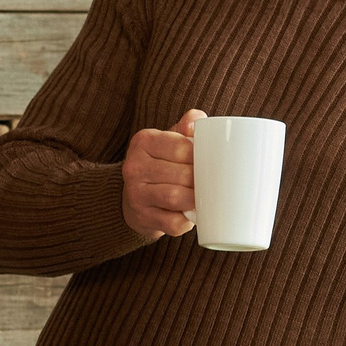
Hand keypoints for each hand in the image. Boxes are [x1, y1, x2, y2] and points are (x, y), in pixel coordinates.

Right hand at [122, 109, 203, 238]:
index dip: (200, 156)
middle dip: (201, 180)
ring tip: (204, 197)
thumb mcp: (169, 138)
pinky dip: (186, 221)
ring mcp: (135, 194)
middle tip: (212, 182)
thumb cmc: (162, 163)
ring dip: (195, 199)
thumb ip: (188, 124)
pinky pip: (171, 222)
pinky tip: (189, 214)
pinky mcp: (142, 217)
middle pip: (181, 174)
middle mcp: (134, 166)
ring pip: (175, 198)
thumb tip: (197, 123)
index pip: (181, 147)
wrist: (133, 196)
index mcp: (143, 141)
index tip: (210, 161)